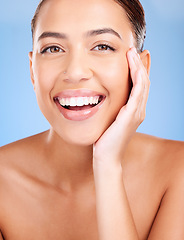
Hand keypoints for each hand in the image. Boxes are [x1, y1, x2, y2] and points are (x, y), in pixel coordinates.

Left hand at [93, 47, 149, 165]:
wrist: (106, 156)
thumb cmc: (105, 140)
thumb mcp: (110, 120)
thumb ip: (113, 109)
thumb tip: (105, 98)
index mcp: (134, 110)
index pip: (139, 86)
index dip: (138, 70)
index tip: (132, 57)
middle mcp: (139, 110)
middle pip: (144, 82)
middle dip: (139, 64)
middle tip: (134, 49)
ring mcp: (137, 113)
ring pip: (143, 84)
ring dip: (138, 66)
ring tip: (132, 52)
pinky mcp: (131, 115)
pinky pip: (137, 91)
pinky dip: (137, 77)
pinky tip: (132, 65)